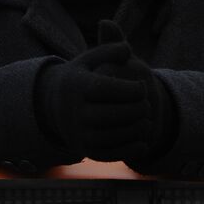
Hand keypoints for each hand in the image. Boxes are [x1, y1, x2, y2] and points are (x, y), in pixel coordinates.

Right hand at [36, 21, 173, 162]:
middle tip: (147, 105)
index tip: (142, 87)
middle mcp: (74, 112)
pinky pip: (109, 155)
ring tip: (147, 119)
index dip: (130, 89)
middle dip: (136, 110)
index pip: (105, 89)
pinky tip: (144, 141)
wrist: (57, 106)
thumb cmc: (84, 76)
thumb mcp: (91, 58)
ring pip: (110, 137)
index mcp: (76, 86)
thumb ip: (110, 48)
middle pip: (109, 115)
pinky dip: (129, 150)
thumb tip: (126, 49)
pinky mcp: (85, 150)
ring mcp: (78, 133)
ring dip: (135, 130)